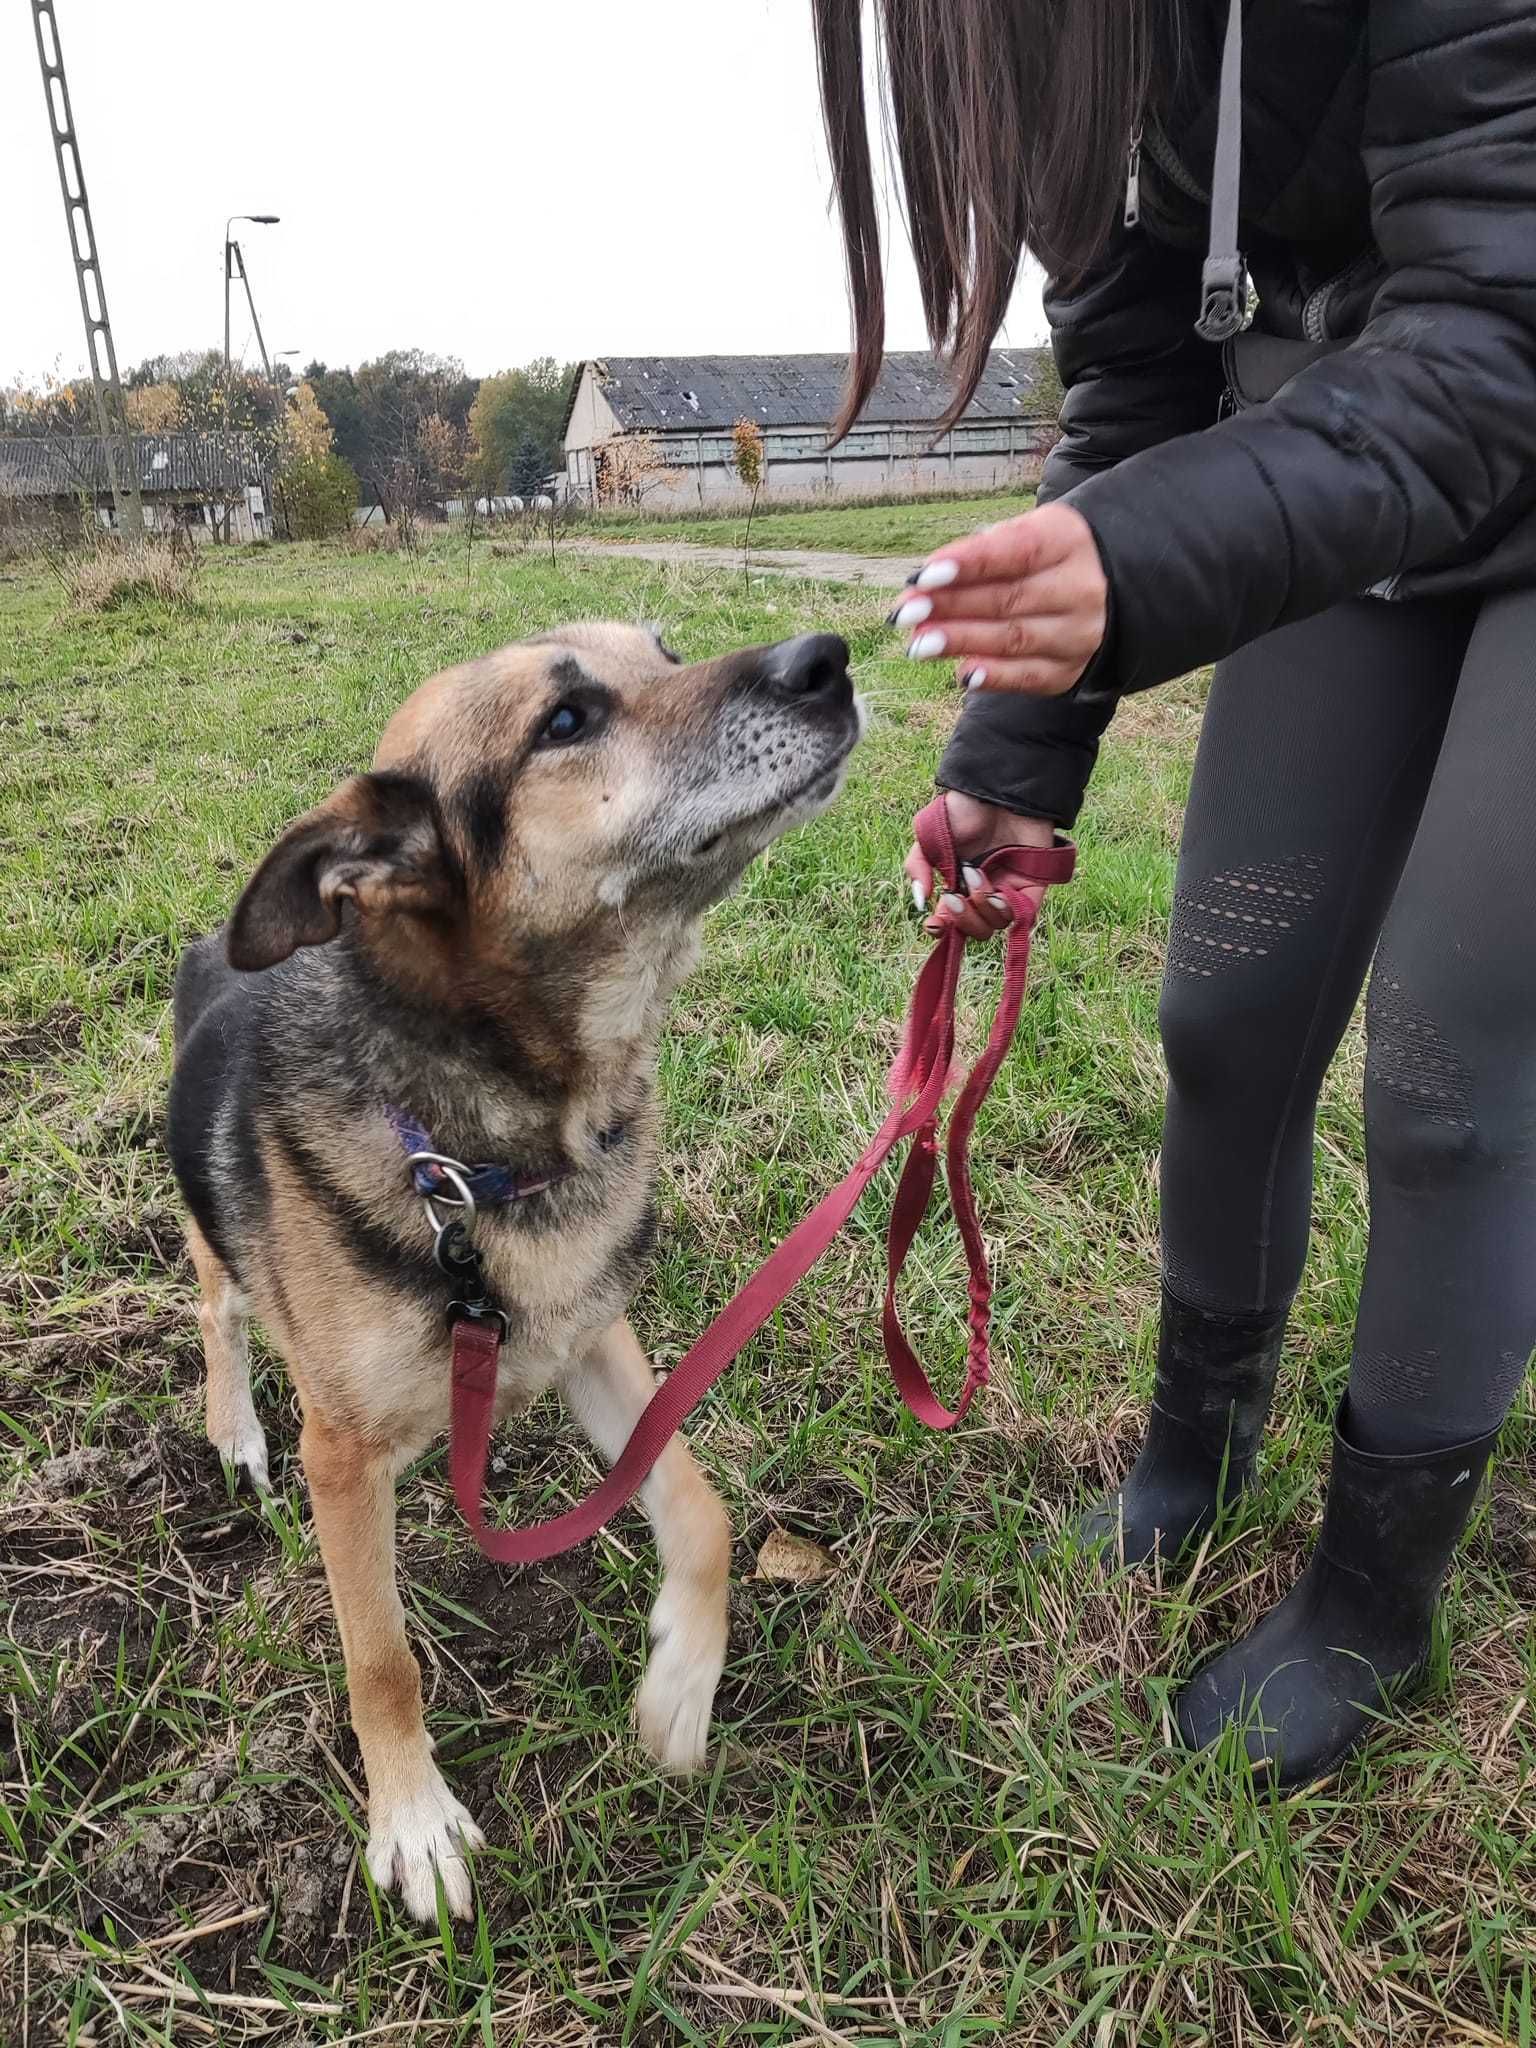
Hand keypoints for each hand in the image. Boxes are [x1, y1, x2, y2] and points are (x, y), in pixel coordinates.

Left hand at [890, 503, 1106, 696]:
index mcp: (1067, 542)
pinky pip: (1028, 676)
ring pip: (1013, 638)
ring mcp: (1079, 633)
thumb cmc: (1043, 557)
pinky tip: (962, 674)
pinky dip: (994, 677)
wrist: (1106, 588)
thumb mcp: (1023, 536)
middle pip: (1008, 599)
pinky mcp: (1069, 669)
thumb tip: (921, 584)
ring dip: (961, 642)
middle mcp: (1081, 588)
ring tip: (918, 644)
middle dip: (950, 607)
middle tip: (906, 614)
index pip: (1016, 552)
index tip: (924, 576)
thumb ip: (976, 554)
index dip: (968, 564)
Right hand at [907, 793, 1057, 938]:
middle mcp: (983, 891)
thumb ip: (917, 867)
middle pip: (976, 930)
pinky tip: (997, 893)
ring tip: (976, 876)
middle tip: (954, 896)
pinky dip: (1007, 910)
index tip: (934, 924)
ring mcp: (1008, 888)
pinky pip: (1023, 914)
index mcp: (958, 884)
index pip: (951, 921)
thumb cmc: (964, 809)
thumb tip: (921, 901)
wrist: (997, 789)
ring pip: (997, 924)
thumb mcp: (928, 837)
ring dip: (982, 907)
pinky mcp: (1032, 884)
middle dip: (963, 920)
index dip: (942, 930)